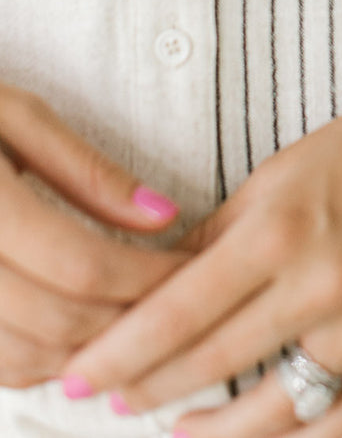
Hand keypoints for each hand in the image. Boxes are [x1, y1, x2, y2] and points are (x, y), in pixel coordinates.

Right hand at [0, 82, 184, 388]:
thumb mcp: (15, 115)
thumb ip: (86, 170)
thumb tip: (162, 216)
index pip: (80, 265)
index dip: (145, 278)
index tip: (189, 268)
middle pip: (57, 321)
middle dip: (129, 320)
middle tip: (175, 302)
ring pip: (21, 358)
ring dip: (87, 351)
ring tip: (135, 319)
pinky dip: (39, 362)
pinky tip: (75, 333)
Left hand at [62, 90, 341, 436]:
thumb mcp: (281, 172)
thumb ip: (220, 234)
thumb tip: (161, 285)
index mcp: (281, 228)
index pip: (179, 312)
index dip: (122, 353)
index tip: (84, 376)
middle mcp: (321, 281)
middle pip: (213, 363)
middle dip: (150, 389)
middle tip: (113, 400)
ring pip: (274, 410)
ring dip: (215, 431)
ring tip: (178, 430)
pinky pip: (341, 418)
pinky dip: (293, 437)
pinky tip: (259, 435)